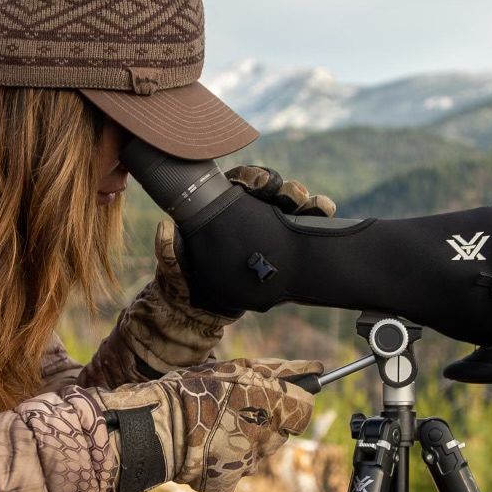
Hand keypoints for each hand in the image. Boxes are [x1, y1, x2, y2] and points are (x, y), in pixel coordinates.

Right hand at [96, 358, 319, 491]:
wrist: (156, 426)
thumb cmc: (194, 390)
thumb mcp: (238, 369)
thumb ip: (281, 371)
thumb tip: (317, 368)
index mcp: (275, 408)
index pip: (305, 405)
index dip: (291, 397)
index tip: (277, 393)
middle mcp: (268, 440)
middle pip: (280, 431)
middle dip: (264, 419)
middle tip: (232, 407)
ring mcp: (249, 464)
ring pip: (257, 451)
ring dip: (244, 439)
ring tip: (213, 425)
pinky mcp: (227, 483)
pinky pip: (234, 471)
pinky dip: (224, 461)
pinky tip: (206, 447)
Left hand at [103, 168, 332, 375]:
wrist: (205, 313)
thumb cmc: (187, 283)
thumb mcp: (175, 268)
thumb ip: (168, 250)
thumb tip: (164, 228)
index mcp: (222, 208)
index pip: (241, 184)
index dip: (254, 178)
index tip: (261, 184)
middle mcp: (247, 212)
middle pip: (272, 190)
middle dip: (286, 189)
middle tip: (293, 197)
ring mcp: (269, 226)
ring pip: (292, 204)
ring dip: (306, 201)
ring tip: (317, 206)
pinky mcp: (286, 244)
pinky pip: (307, 225)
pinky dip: (320, 216)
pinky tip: (328, 216)